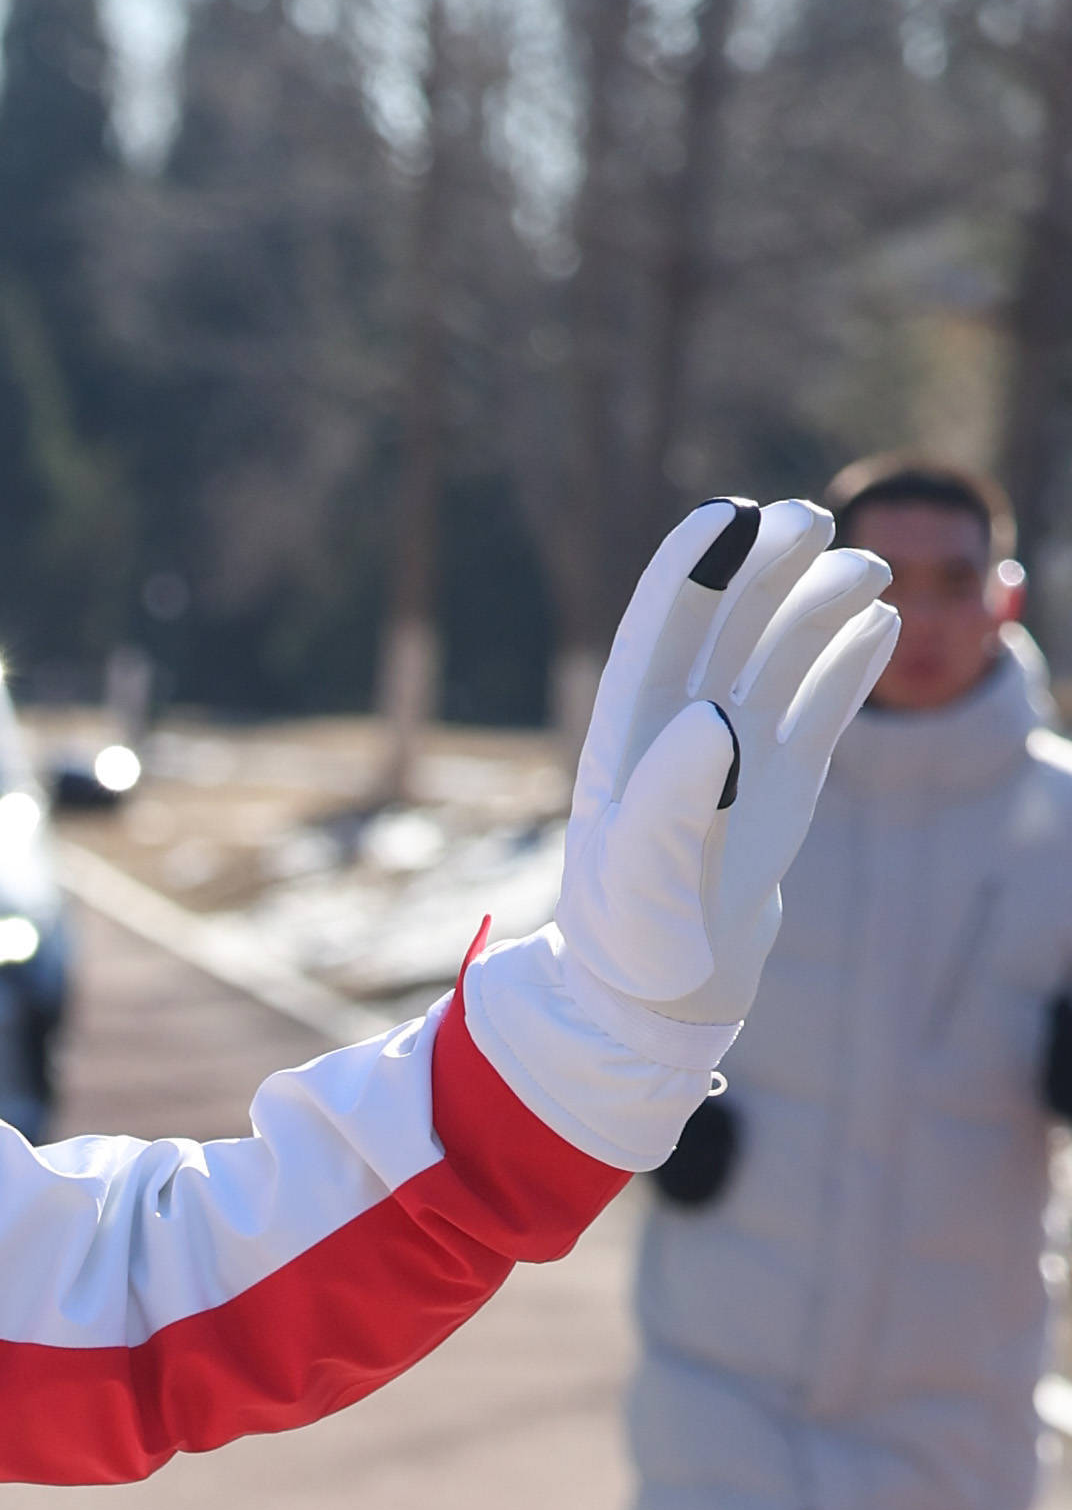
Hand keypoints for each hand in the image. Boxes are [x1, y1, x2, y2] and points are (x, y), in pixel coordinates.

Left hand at [557, 500, 896, 1030]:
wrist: (665, 993)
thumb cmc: (634, 936)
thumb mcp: (638, 872)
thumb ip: (667, 795)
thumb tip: (715, 715)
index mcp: (629, 733)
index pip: (658, 628)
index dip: (689, 568)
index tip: (729, 516)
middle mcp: (682, 727)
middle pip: (725, 622)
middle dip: (765, 567)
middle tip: (812, 523)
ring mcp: (738, 749)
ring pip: (780, 654)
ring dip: (818, 606)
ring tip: (866, 573)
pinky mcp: (784, 779)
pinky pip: (820, 705)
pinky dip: (848, 665)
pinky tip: (880, 625)